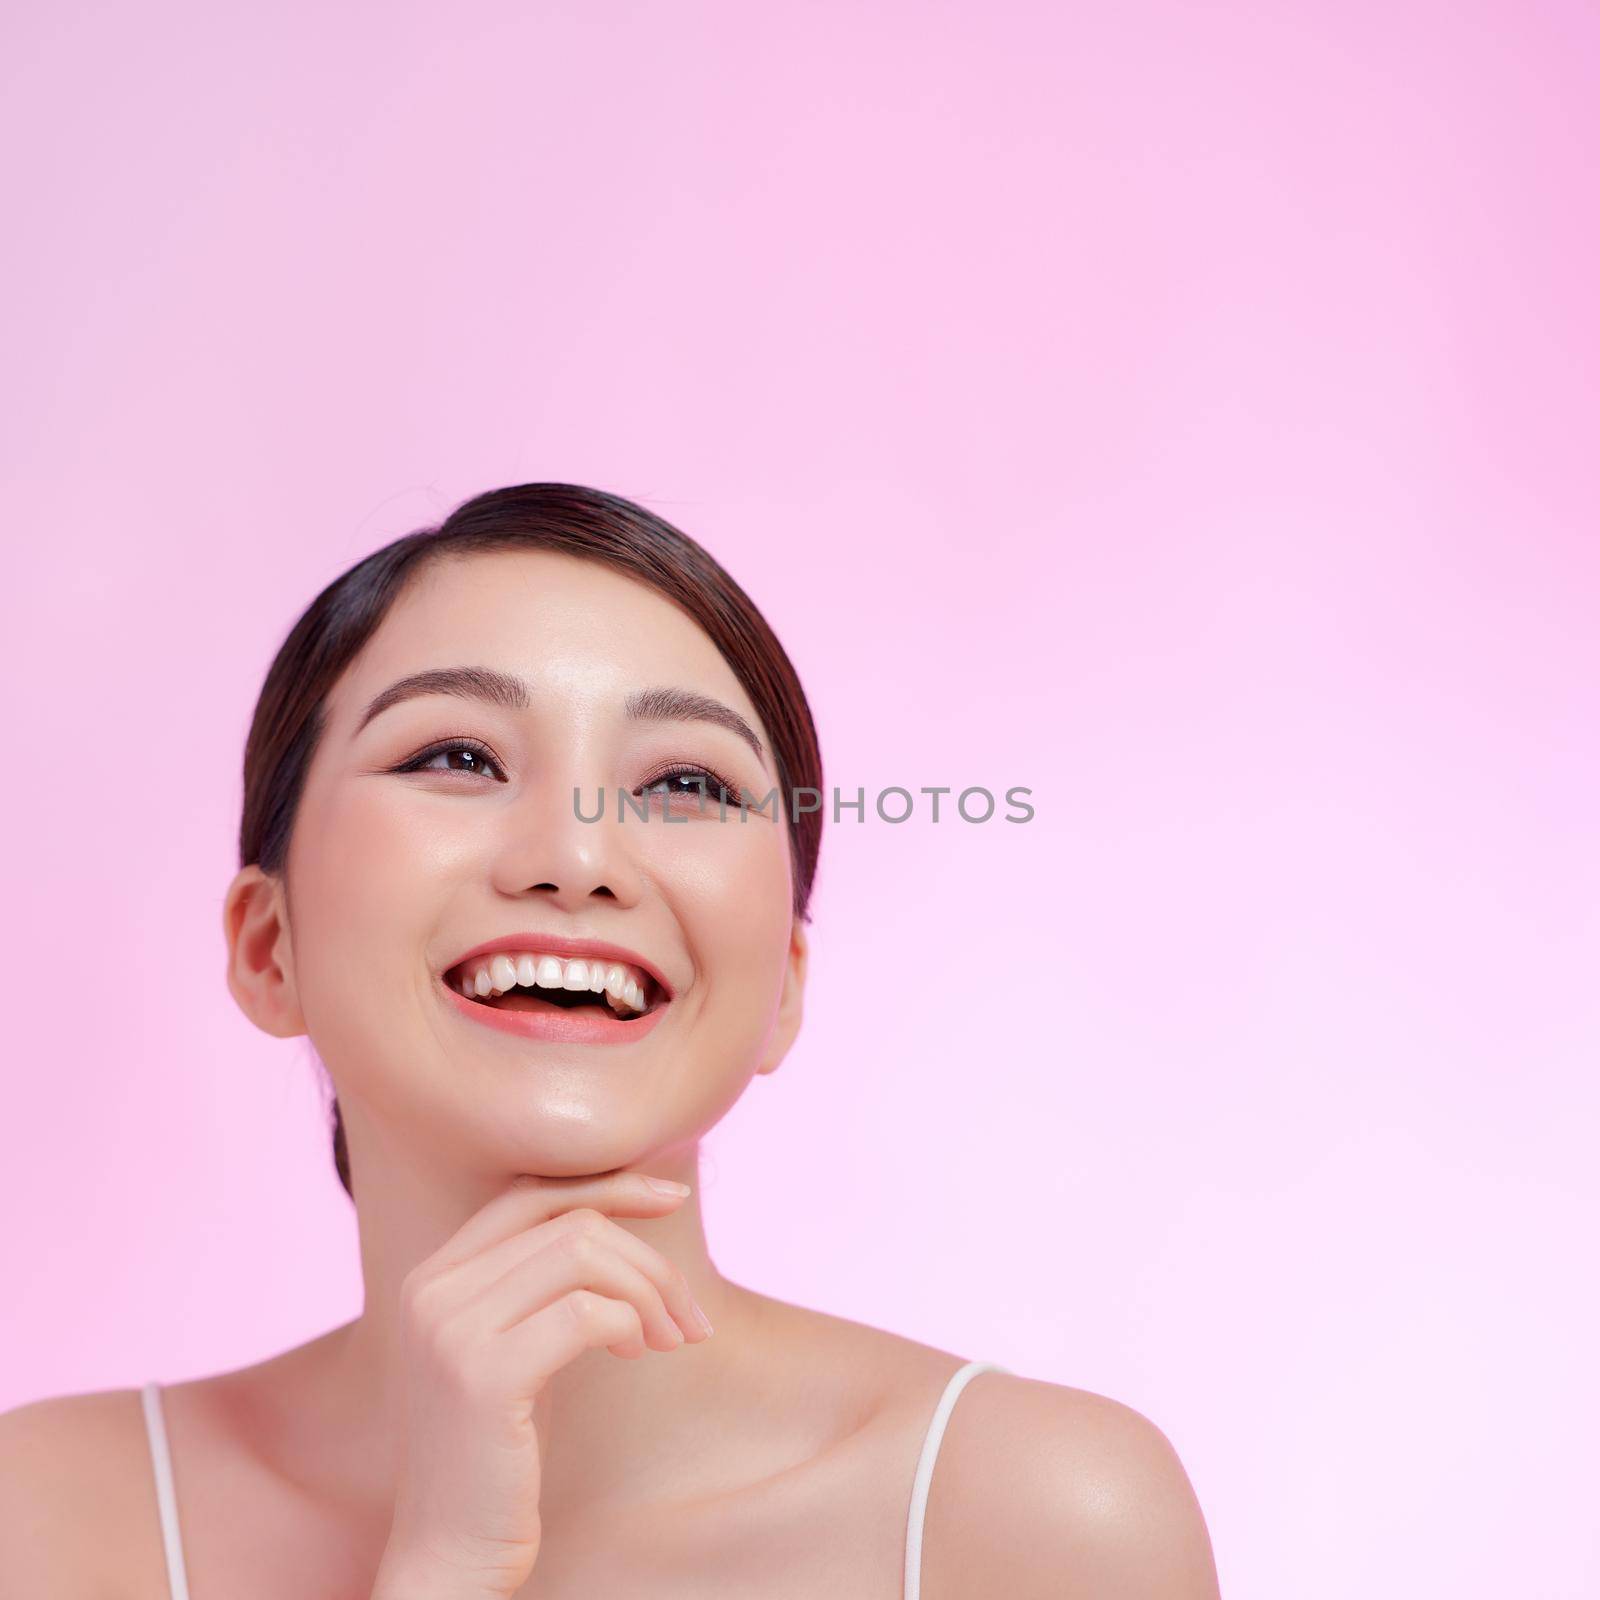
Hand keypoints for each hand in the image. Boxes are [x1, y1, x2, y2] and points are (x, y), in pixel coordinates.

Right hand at [368, 1170, 711, 1598]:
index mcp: (435, 1273)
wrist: (450, 1553)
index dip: (609, 1185)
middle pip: (570, 1222)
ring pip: (584, 1254)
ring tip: (670, 1339)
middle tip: (690, 1314)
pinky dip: (631, 1323)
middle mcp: (432, 1288)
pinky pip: (586, 1313)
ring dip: (649, 1292)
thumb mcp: (518, 1344)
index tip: (672, 1196)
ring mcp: (450, 1328)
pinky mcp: (481, 1375)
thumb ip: (545, 1280)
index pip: (532, 1192)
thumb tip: (630, 1212)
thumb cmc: (499, 1451)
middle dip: (648, 1257)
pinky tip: (640, 1355)